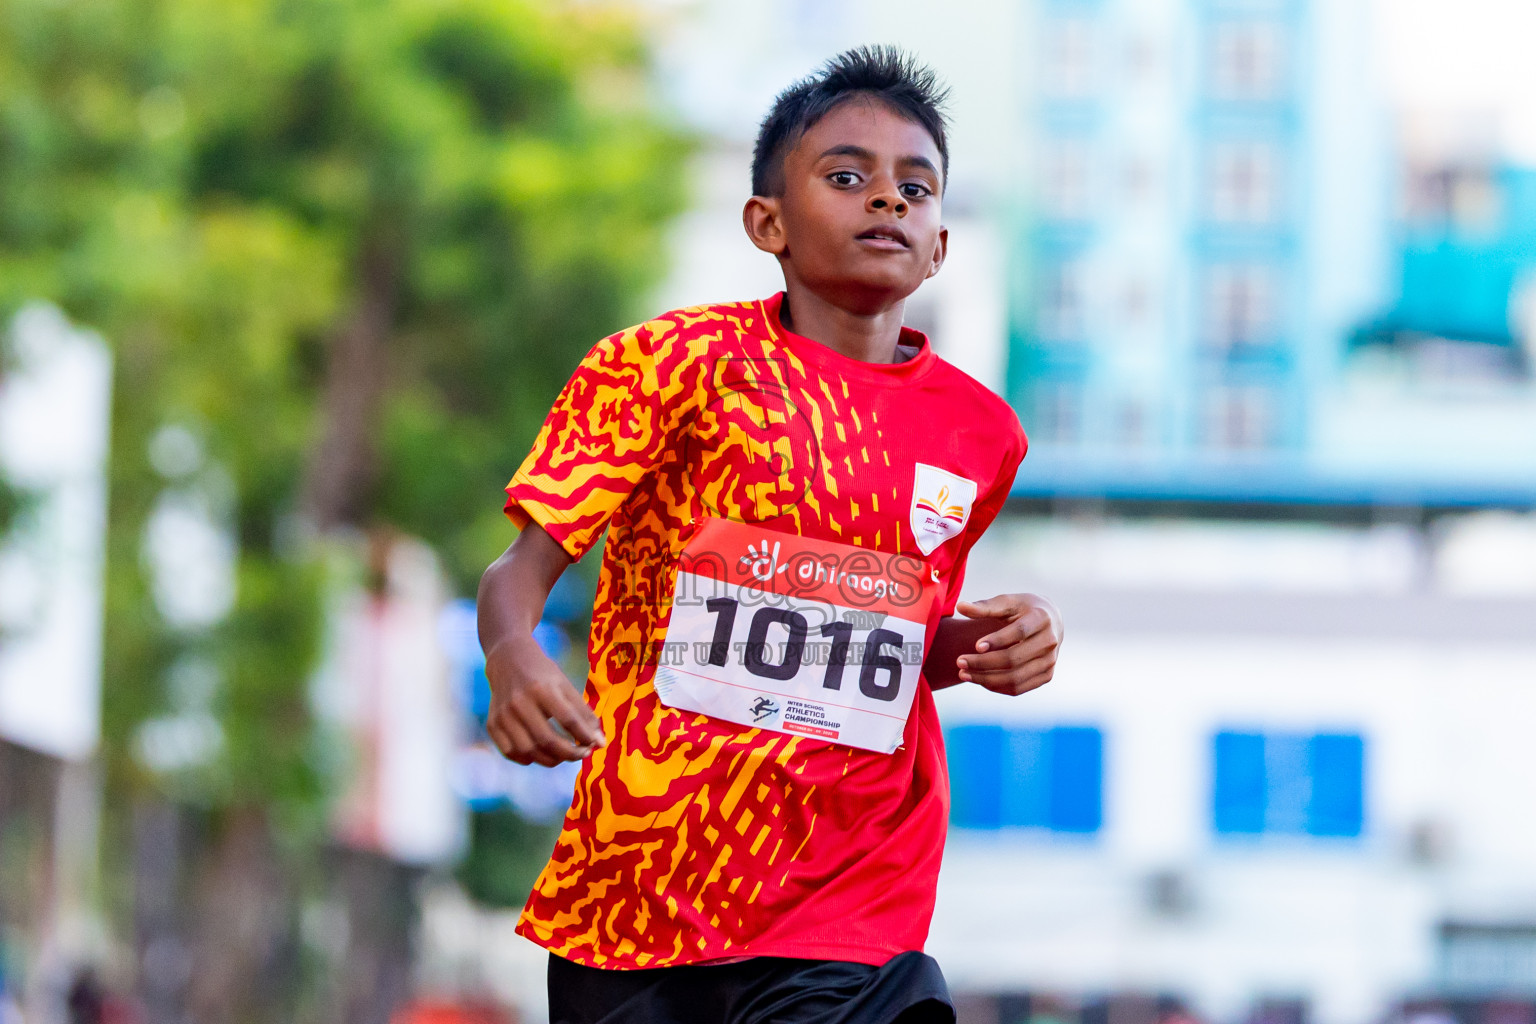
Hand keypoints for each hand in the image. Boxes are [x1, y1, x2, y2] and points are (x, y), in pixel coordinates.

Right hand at [484, 634, 605, 765]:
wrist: (507, 659)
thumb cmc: (542, 674)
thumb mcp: (565, 685)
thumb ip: (583, 713)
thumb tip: (601, 743)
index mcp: (541, 688)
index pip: (568, 720)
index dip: (585, 736)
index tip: (596, 745)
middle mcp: (519, 702)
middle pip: (548, 740)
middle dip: (571, 754)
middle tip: (583, 754)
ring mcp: (503, 715)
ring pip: (529, 751)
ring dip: (552, 760)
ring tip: (564, 755)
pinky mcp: (492, 724)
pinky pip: (511, 752)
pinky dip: (529, 759)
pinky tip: (541, 753)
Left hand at [953, 593, 1061, 695]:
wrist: (1049, 621)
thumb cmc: (1022, 609)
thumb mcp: (1007, 602)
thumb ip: (984, 606)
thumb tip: (960, 607)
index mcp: (1041, 618)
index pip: (1019, 632)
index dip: (997, 640)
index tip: (975, 645)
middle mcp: (1050, 641)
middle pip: (1014, 658)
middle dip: (983, 663)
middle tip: (959, 662)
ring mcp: (1050, 661)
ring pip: (1015, 678)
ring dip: (986, 679)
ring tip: (963, 674)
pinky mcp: (1046, 676)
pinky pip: (1018, 688)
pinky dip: (996, 687)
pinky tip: (978, 679)